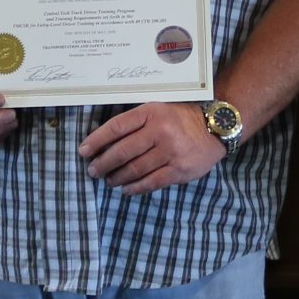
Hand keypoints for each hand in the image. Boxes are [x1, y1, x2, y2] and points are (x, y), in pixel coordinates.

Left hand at [80, 102, 226, 194]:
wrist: (215, 128)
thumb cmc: (180, 119)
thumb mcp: (158, 110)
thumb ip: (136, 122)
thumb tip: (104, 141)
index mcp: (152, 113)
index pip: (116, 127)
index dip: (96, 140)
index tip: (83, 150)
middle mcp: (160, 131)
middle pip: (122, 151)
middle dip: (103, 163)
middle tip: (93, 170)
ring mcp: (170, 152)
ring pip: (134, 169)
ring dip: (116, 177)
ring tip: (109, 180)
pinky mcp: (179, 170)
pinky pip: (150, 182)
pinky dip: (134, 188)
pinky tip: (126, 189)